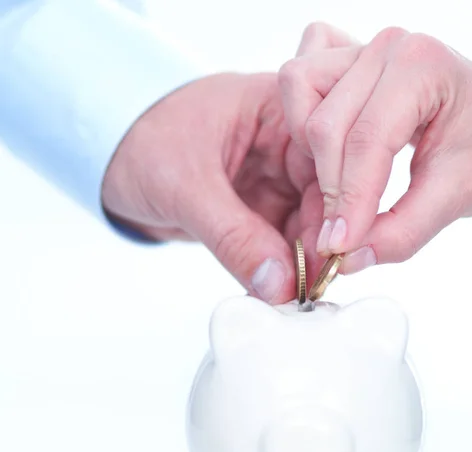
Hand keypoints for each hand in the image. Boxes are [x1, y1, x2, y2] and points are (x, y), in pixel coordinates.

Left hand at [102, 73, 323, 303]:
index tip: (333, 254)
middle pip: (325, 196)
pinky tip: (278, 292)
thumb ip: (234, 236)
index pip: (328, 158)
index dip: (337, 207)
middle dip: (320, 243)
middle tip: (312, 287)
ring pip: (308, 226)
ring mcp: (276, 178)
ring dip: (302, 262)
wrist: (109, 157)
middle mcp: (287, 143)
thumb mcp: (186, 186)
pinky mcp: (262, 208)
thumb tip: (280, 284)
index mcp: (279, 110)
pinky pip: (283, 242)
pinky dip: (281, 269)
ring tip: (295, 297)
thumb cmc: (141, 140)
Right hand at [278, 23, 471, 272]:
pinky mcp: (351, 64)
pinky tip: (331, 155)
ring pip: (301, 99)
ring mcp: (365, 51)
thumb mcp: (459, 196)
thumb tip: (347, 259)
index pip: (365, 142)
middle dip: (329, 189)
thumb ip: (401, 232)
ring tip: (341, 192)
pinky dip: (302, 124)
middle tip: (341, 236)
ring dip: (311, 156)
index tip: (338, 249)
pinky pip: (301, 86)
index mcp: (422, 66)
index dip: (347, 203)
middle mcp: (389, 48)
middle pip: (323, 124)